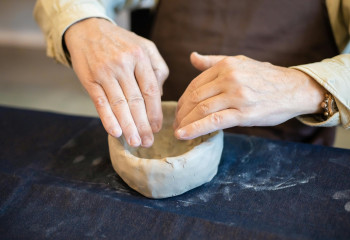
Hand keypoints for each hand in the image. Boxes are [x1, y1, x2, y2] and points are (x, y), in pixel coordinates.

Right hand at [64, 18, 168, 146]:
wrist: (88, 29)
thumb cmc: (121, 43)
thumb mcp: (145, 47)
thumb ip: (158, 68)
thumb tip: (160, 95)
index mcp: (140, 56)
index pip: (151, 90)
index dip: (155, 112)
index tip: (157, 128)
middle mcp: (123, 64)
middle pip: (136, 101)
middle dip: (143, 125)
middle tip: (148, 142)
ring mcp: (105, 72)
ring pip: (119, 104)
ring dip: (128, 127)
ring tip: (135, 142)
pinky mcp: (90, 79)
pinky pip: (101, 102)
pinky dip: (108, 119)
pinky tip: (115, 132)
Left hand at [174, 52, 325, 139]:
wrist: (294, 89)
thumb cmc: (265, 77)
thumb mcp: (240, 62)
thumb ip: (213, 61)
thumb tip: (192, 57)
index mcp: (226, 66)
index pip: (195, 84)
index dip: (183, 99)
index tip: (178, 111)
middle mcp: (229, 78)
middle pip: (195, 97)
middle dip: (181, 112)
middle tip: (175, 124)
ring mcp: (237, 95)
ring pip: (202, 109)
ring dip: (185, 122)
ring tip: (178, 131)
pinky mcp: (244, 113)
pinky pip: (214, 121)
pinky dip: (196, 129)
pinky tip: (183, 135)